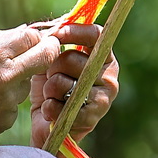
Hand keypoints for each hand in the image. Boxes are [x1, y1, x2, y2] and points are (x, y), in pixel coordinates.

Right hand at [0, 25, 60, 157]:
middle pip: (46, 57)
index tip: (32, 40)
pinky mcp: (6, 119)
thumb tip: (25, 32)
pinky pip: (14, 104)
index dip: (34, 37)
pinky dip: (4, 101)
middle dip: (48, 50)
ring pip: (26, 83)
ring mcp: (7, 100)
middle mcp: (5, 75)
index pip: (32, 36)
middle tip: (45, 50)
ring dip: (17, 80)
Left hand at [29, 23, 118, 148]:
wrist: (48, 128)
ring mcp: (104, 97)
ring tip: (52, 98)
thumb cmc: (50, 92)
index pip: (96, 35)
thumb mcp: (50, 64)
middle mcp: (109, 76)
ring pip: (65, 83)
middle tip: (51, 81)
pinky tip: (51, 113)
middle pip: (73, 58)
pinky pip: (63, 106)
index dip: (73, 31)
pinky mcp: (93, 118)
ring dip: (50, 91)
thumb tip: (47, 29)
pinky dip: (50, 109)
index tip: (55, 35)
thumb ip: (52, 46)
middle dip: (53, 69)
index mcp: (103, 59)